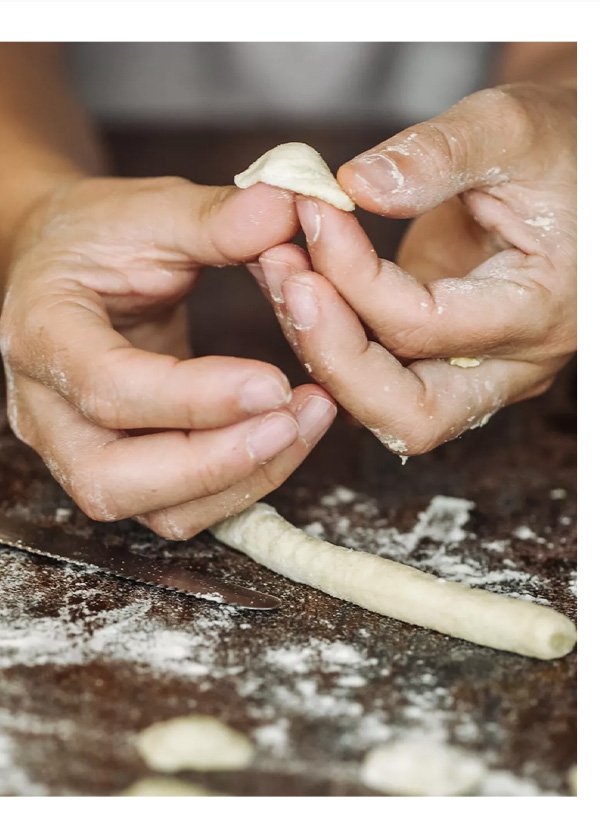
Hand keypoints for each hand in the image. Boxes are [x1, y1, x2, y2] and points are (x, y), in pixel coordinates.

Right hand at [0, 177, 335, 536]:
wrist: (66, 271)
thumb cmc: (98, 240)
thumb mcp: (147, 210)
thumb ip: (214, 216)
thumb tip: (289, 206)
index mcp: (42, 333)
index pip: (106, 387)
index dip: (193, 397)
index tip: (274, 382)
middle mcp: (47, 413)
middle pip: (115, 481)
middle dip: (215, 463)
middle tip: (293, 417)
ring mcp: (80, 453)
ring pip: (156, 512)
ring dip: (241, 480)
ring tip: (307, 421)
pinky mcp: (126, 473)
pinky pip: (184, 509)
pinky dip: (243, 484)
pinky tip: (289, 435)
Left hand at [253, 83, 574, 455]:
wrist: (570, 170)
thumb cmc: (557, 147)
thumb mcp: (509, 128)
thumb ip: (438, 155)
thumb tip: (356, 187)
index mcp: (540, 311)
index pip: (426, 327)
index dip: (354, 277)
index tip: (312, 212)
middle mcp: (511, 364)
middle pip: (410, 415)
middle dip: (332, 355)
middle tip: (285, 279)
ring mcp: (474, 370)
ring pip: (384, 408)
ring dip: (322, 350)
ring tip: (279, 270)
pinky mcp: (442, 359)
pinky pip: (377, 377)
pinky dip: (331, 338)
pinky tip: (296, 281)